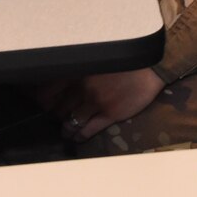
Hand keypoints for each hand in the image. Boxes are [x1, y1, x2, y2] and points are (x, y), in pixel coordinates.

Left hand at [44, 67, 165, 141]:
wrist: (153, 65)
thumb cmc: (127, 60)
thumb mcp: (99, 59)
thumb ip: (81, 69)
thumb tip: (65, 80)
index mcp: (79, 71)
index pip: (49, 91)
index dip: (43, 101)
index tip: (43, 104)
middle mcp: (84, 87)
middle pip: (58, 109)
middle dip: (56, 116)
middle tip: (58, 118)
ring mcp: (96, 101)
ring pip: (70, 122)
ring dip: (66, 129)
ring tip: (66, 131)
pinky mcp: (109, 113)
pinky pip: (87, 130)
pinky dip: (79, 136)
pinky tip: (78, 137)